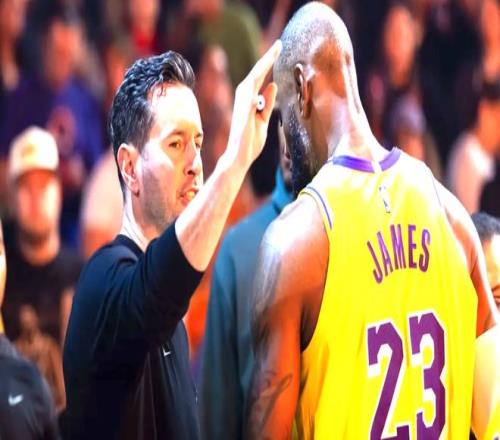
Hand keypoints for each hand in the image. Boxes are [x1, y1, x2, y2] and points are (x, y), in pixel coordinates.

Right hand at [227, 40, 281, 167]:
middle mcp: (243, 98)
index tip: (278, 51)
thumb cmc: (250, 141)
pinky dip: (260, 77)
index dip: (268, 65)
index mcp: (248, 100)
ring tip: (276, 50)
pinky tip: (268, 66)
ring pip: (254, 77)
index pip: (259, 79)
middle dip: (268, 59)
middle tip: (279, 45)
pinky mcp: (244, 109)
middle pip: (257, 74)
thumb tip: (273, 85)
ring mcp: (242, 102)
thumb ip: (267, 103)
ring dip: (265, 63)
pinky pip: (252, 89)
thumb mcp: (263, 119)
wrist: (240, 157)